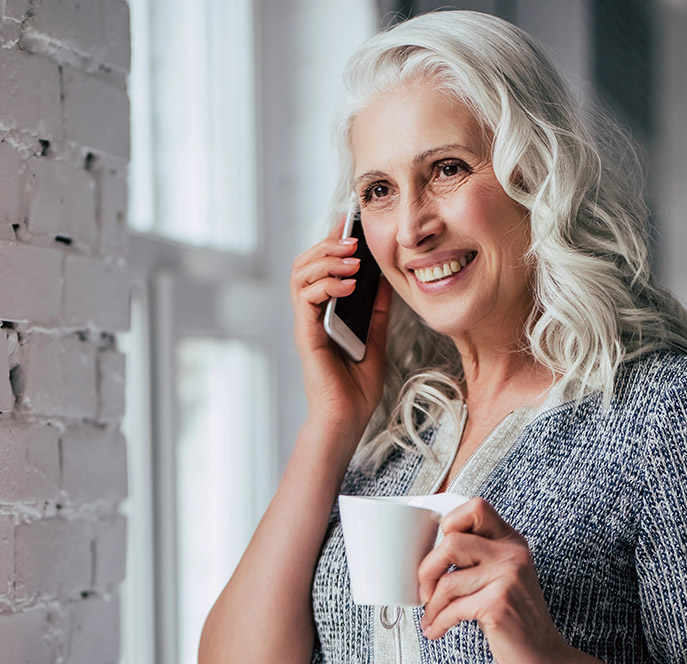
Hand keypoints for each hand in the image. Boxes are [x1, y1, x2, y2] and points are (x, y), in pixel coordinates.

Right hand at [289, 219, 391, 433]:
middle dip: (327, 245)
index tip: (348, 222)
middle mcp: (311, 314)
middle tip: (352, 240)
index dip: (331, 241)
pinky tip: (347, 286)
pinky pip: (305, 298)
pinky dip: (325, 285)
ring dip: (325, 260)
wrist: (347, 418)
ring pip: (300, 274)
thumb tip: (386, 279)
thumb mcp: (375, 338)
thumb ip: (376, 310)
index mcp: (325, 312)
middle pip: (305, 263)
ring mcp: (306, 323)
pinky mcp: (305, 334)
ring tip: (351, 260)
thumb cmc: (356, 387)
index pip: (321, 266)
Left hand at [418, 496, 571, 663]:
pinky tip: (436, 630)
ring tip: (431, 617)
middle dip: (427, 569)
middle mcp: (512, 555)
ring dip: (432, 605)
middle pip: (451, 542)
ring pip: (447, 581)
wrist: (544, 657)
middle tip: (425, 590)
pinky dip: (438, 622)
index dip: (450, 522)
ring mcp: (507, 578)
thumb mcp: (503, 577)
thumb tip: (429, 555)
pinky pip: (453, 608)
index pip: (476, 508)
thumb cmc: (515, 618)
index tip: (440, 549)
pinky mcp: (498, 604)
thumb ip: (478, 558)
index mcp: (511, 542)